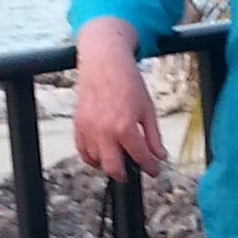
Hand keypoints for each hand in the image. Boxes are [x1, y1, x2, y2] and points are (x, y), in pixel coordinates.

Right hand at [73, 18, 166, 179]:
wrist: (104, 62)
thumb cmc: (127, 82)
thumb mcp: (147, 109)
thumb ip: (153, 136)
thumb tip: (159, 156)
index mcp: (124, 127)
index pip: (140, 158)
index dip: (150, 167)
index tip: (154, 170)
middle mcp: (104, 132)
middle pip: (114, 169)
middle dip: (126, 175)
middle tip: (133, 171)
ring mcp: (88, 130)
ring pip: (96, 162)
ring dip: (108, 163)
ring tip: (119, 156)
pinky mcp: (77, 125)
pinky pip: (82, 151)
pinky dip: (92, 156)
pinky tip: (102, 152)